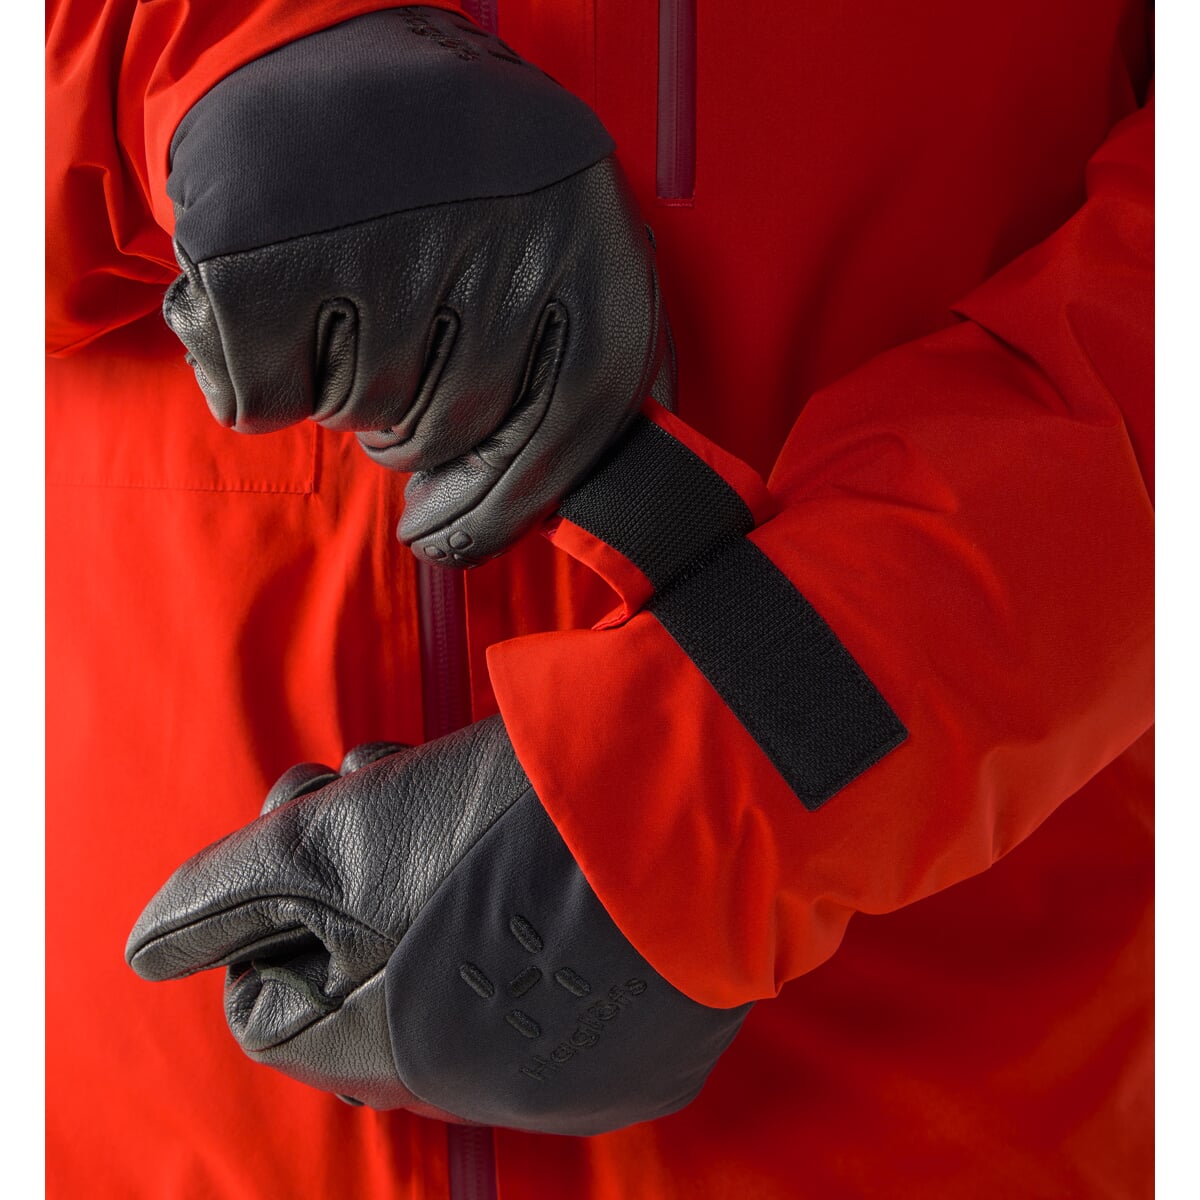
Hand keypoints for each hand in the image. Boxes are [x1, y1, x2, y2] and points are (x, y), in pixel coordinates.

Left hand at [126, 716, 749, 1133]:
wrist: (700, 800)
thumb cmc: (503, 824)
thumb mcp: (334, 842)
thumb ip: (224, 896)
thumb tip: (144, 945)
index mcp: (390, 1055)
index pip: (270, 1006)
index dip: (266, 904)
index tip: (299, 821)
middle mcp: (477, 1081)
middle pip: (365, 977)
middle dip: (340, 866)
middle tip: (360, 777)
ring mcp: (569, 1062)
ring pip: (451, 965)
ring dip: (420, 870)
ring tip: (432, 778)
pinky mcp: (639, 1029)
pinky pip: (541, 971)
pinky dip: (510, 905)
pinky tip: (516, 823)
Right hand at [161, 7, 673, 565]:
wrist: (317, 40)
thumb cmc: (454, 172)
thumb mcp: (565, 236)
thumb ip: (592, 357)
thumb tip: (569, 500)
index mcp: (592, 243)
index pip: (576, 425)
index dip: (510, 504)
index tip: (448, 540)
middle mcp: (505, 242)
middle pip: (457, 433)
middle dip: (415, 425)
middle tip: (397, 341)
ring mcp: (387, 243)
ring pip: (369, 419)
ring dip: (349, 389)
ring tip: (350, 290)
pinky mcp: (265, 256)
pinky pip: (271, 401)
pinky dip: (265, 377)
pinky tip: (286, 297)